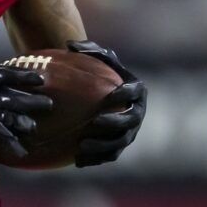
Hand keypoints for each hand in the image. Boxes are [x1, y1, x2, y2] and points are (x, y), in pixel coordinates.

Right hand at [0, 8, 50, 153]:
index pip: (2, 75)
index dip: (21, 76)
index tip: (40, 78)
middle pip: (6, 99)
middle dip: (28, 102)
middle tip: (49, 104)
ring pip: (0, 117)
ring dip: (19, 122)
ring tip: (35, 125)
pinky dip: (5, 141)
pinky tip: (20, 149)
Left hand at [67, 39, 146, 167]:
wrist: (98, 96)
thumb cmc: (98, 73)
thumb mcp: (96, 59)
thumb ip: (88, 49)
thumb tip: (69, 45)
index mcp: (136, 91)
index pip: (134, 92)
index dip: (125, 94)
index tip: (110, 95)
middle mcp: (136, 113)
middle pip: (129, 120)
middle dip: (114, 123)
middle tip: (95, 122)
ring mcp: (129, 132)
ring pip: (119, 143)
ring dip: (102, 146)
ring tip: (82, 146)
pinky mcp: (118, 147)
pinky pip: (108, 156)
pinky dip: (95, 160)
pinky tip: (77, 161)